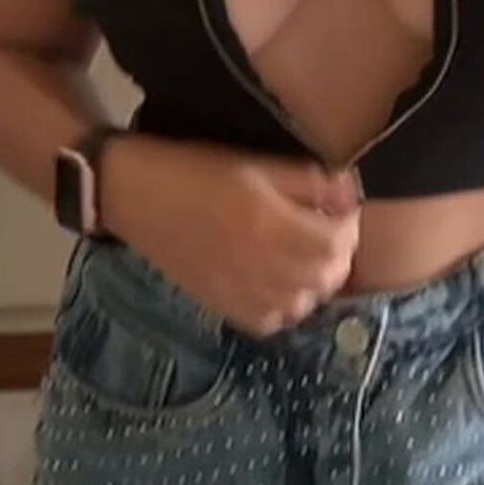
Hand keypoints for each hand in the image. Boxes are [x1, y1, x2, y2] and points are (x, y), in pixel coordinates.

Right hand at [100, 136, 360, 336]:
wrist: (134, 194)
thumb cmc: (193, 168)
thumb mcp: (255, 162)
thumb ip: (307, 181)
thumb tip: (349, 195)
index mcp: (268, 221)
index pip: (338, 242)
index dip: (349, 225)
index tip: (341, 211)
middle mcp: (258, 264)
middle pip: (327, 277)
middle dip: (337, 254)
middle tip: (326, 232)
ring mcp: (238, 291)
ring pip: (303, 304)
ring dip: (315, 282)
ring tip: (303, 257)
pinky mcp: (219, 306)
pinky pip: (270, 322)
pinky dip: (284, 306)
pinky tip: (277, 283)